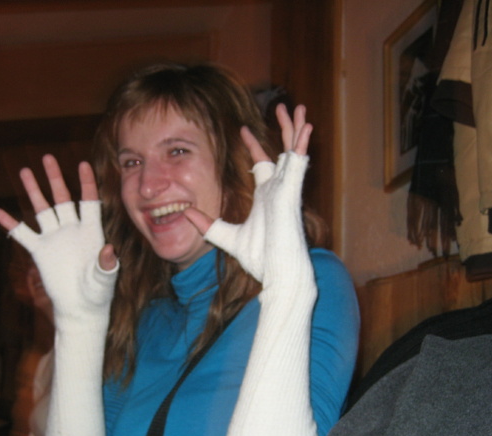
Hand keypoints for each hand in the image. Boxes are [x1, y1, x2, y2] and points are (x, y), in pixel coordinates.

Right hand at [0, 155, 118, 324]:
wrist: (80, 308)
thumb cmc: (98, 292)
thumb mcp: (105, 278)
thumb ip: (106, 264)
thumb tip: (109, 250)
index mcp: (91, 231)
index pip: (89, 201)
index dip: (86, 183)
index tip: (83, 164)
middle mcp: (71, 230)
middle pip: (62, 198)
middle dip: (55, 178)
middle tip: (47, 157)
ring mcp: (54, 239)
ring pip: (42, 209)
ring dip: (34, 192)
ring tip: (24, 171)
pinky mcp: (40, 252)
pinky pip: (23, 234)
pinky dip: (11, 224)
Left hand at [184, 104, 313, 288]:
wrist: (277, 271)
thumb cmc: (259, 258)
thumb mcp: (225, 236)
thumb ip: (207, 224)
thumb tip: (185, 212)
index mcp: (268, 197)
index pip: (262, 163)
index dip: (254, 145)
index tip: (243, 129)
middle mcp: (280, 189)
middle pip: (283, 151)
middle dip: (283, 129)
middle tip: (282, 106)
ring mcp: (288, 189)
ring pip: (294, 151)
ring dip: (296, 128)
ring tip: (298, 106)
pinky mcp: (292, 192)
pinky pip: (300, 162)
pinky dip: (303, 144)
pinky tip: (306, 126)